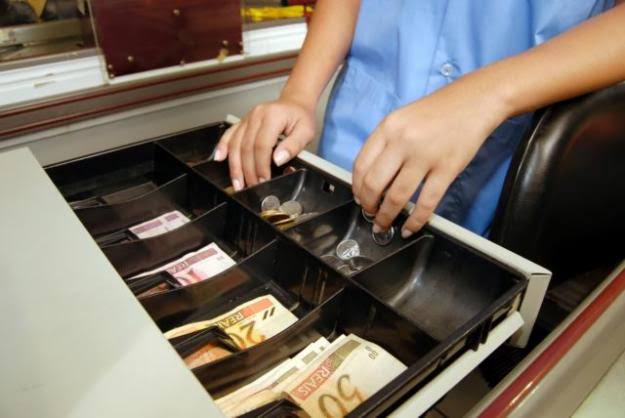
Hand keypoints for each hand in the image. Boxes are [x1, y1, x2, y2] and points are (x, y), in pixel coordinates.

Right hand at [214, 98, 315, 190]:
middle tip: (252, 186)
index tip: (264, 179)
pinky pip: (229, 134)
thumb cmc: (300, 117)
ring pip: (235, 143)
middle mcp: (257, 115)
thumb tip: (278, 159)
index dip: (261, 166)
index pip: (262, 145)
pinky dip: (222, 147)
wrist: (294, 102)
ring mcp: (247, 118)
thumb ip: (293, 146)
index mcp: (273, 116)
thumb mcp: (306, 131)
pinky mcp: (242, 122)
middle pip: (246, 147)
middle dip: (247, 170)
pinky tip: (219, 158)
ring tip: (237, 182)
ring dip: (234, 165)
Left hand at [352, 80, 508, 237]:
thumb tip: (372, 176)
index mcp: (388, 127)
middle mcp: (402, 141)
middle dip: (368, 205)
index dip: (356, 187)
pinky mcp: (447, 169)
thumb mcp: (402, 118)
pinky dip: (415, 220)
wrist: (475, 101)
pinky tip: (410, 227)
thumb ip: (386, 142)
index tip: (359, 198)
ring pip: (397, 196)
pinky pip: (426, 202)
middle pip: (374, 183)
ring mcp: (425, 156)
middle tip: (370, 213)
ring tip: (385, 224)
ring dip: (386, 216)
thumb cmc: (439, 110)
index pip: (361, 164)